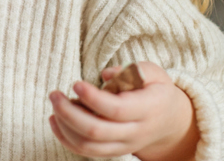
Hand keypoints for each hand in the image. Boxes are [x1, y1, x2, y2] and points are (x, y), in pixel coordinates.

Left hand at [48, 61, 198, 160]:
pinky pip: (85, 152)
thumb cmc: (156, 90)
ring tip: (55, 103)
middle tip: (54, 94)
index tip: (76, 83)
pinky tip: (54, 120)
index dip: (93, 98)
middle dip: (69, 113)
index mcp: (147, 110)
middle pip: (97, 131)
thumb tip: (106, 75)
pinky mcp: (112, 151)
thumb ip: (133, 70)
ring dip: (65, 126)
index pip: (117, 110)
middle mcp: (135, 132)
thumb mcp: (154, 73)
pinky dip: (65, 138)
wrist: (169, 121)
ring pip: (88, 145)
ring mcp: (123, 145)